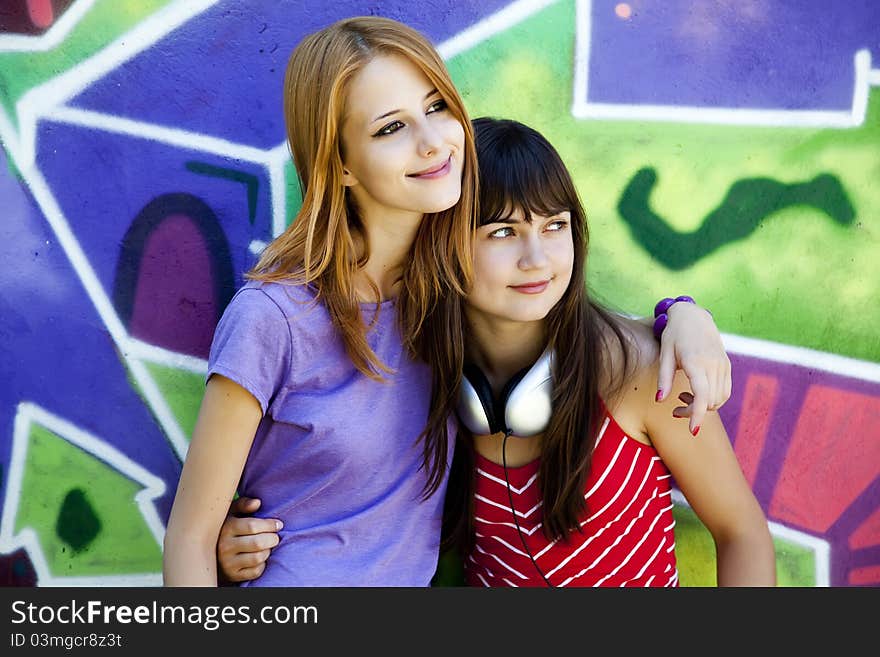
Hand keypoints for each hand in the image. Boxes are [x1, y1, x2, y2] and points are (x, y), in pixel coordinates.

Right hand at [216, 497, 280, 584]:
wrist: (213, 553)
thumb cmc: (229, 528)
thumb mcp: (232, 513)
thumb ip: (244, 504)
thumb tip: (257, 502)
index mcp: (226, 528)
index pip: (252, 526)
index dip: (270, 525)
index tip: (279, 525)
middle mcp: (224, 546)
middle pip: (257, 543)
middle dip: (272, 539)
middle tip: (275, 537)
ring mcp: (228, 563)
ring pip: (258, 558)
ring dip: (268, 551)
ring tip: (267, 546)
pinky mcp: (233, 575)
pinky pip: (256, 571)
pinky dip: (262, 564)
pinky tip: (260, 557)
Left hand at [656, 302, 730, 434]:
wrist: (694, 316)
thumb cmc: (674, 334)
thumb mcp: (664, 354)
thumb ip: (664, 378)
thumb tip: (660, 401)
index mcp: (696, 362)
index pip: (702, 395)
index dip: (697, 415)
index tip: (692, 431)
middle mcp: (714, 365)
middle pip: (709, 401)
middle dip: (693, 412)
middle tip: (675, 408)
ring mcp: (723, 365)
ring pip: (719, 399)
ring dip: (702, 406)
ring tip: (683, 398)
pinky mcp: (727, 366)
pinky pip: (725, 391)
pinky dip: (712, 399)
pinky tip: (697, 393)